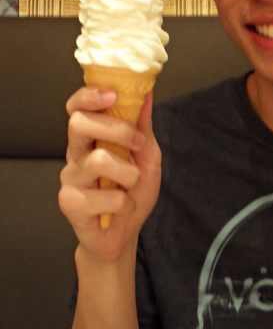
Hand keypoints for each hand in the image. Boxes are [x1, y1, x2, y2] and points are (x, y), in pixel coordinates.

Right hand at [59, 86, 160, 262]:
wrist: (124, 235)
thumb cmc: (131, 193)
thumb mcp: (146, 156)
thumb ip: (143, 127)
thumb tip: (147, 94)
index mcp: (90, 139)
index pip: (76, 108)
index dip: (88, 96)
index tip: (112, 94)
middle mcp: (75, 154)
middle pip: (78, 124)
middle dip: (115, 128)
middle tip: (137, 143)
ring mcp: (70, 179)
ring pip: (98, 160)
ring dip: (128, 174)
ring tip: (131, 186)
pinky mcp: (70, 204)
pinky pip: (106, 196)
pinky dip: (124, 204)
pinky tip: (120, 210)